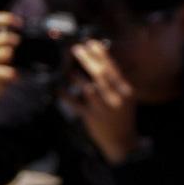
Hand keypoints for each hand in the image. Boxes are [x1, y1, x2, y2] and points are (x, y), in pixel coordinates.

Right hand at [0, 11, 23, 89]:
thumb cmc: (1, 62)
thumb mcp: (4, 48)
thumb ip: (14, 40)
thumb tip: (48, 34)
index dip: (5, 19)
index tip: (20, 24)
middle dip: (9, 38)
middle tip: (18, 41)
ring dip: (7, 53)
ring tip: (12, 57)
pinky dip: (7, 72)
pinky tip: (14, 75)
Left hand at [64, 38, 139, 160]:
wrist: (122, 141)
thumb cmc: (121, 115)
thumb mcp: (126, 97)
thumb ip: (117, 80)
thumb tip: (104, 60)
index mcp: (125, 90)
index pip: (113, 68)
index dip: (101, 54)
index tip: (91, 43)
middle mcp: (116, 98)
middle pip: (100, 74)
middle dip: (87, 59)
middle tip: (75, 49)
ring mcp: (103, 108)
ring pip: (87, 88)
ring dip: (75, 76)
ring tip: (67, 68)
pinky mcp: (91, 117)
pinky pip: (74, 103)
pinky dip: (65, 94)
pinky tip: (57, 88)